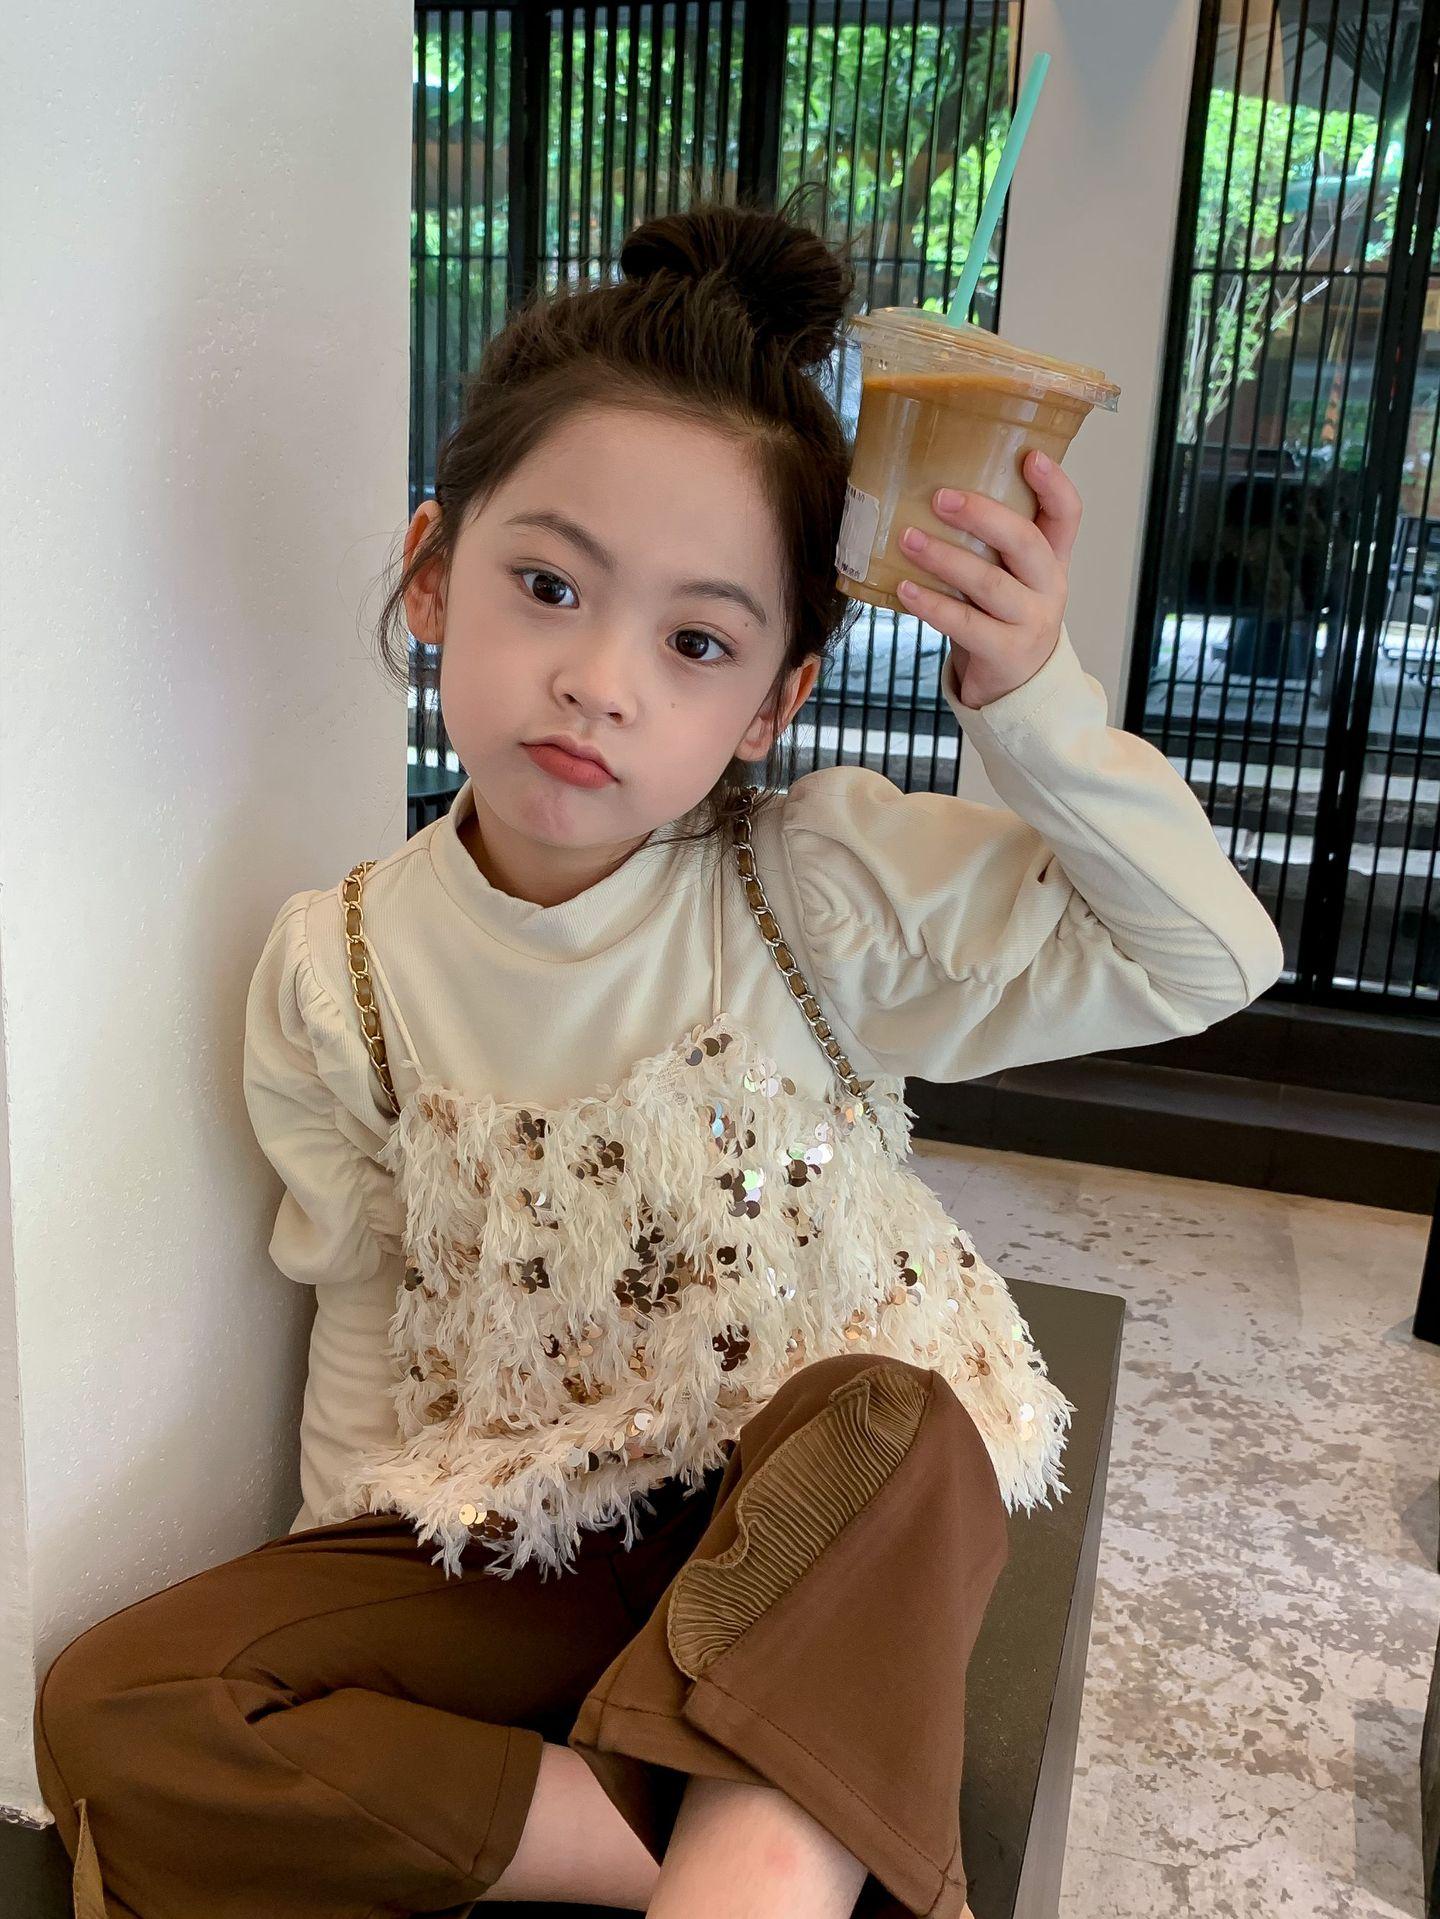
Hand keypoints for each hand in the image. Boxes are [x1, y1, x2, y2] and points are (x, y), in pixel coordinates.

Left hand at [895, 449, 1081, 709]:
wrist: (1017, 688)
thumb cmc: (1002, 619)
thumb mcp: (1009, 577)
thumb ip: (989, 544)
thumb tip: (926, 494)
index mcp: (1052, 560)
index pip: (1067, 515)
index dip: (1054, 484)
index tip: (1030, 455)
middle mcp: (1049, 587)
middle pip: (1025, 542)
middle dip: (982, 515)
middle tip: (939, 498)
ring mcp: (1031, 622)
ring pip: (990, 583)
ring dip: (945, 558)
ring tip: (907, 539)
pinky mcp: (1006, 653)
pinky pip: (966, 624)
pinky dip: (932, 605)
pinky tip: (905, 589)